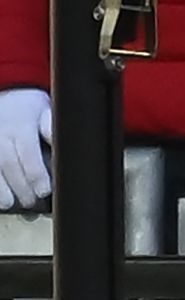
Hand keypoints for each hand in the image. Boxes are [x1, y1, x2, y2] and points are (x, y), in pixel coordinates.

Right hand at [0, 86, 47, 209]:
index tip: (44, 190)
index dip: (36, 173)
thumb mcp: (46, 112)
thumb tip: (64, 145)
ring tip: (8, 204)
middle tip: (30, 202)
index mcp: (22, 126)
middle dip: (19, 185)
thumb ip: (52, 130)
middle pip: (8, 163)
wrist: (6, 95)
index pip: (28, 152)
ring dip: (0, 187)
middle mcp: (1, 134)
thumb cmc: (31, 109)